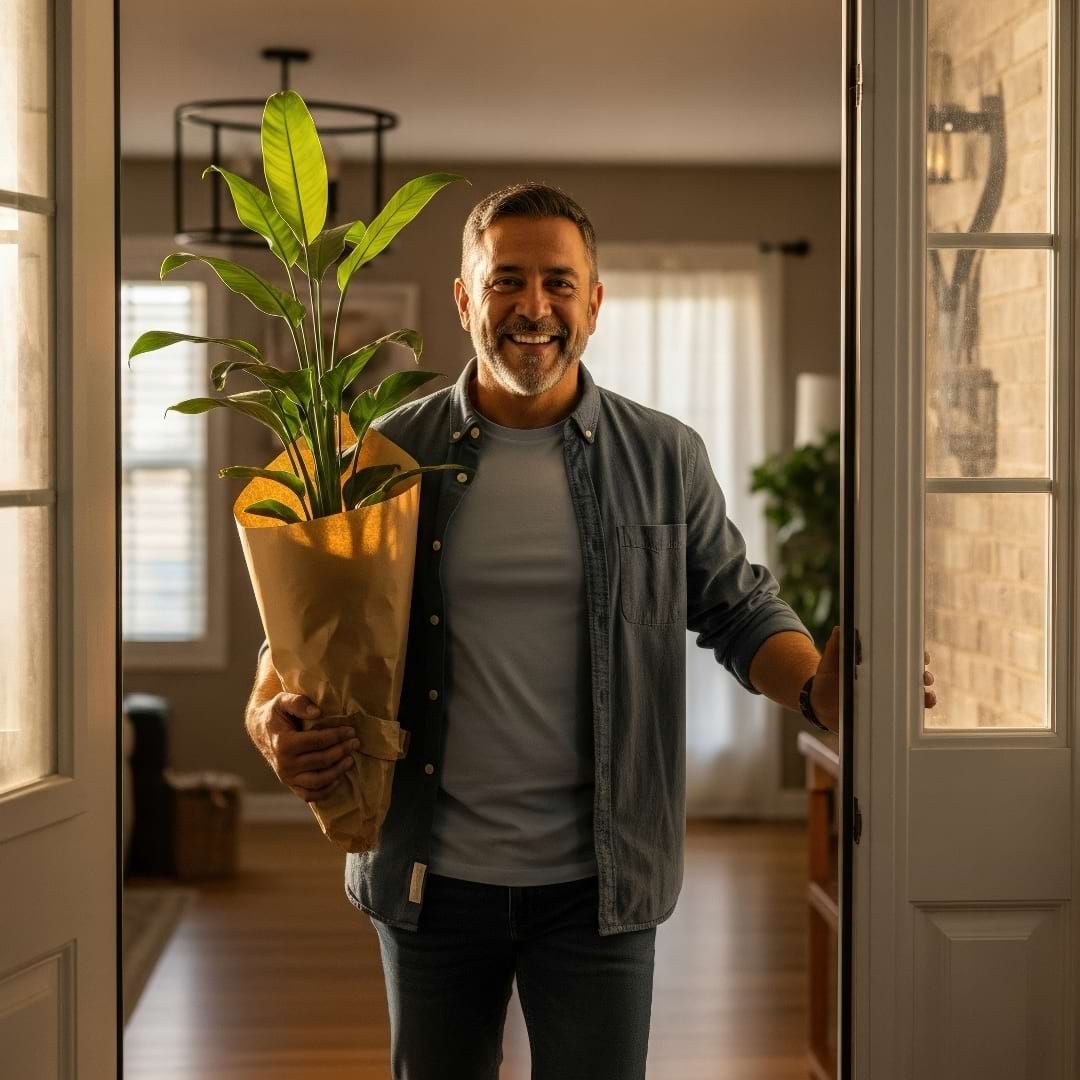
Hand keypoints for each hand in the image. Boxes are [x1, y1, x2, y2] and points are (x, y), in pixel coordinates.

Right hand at [247, 693, 359, 802]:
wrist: (262, 731)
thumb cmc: (276, 714)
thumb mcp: (283, 701)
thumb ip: (298, 703)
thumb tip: (317, 712)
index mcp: (283, 743)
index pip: (317, 741)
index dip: (336, 736)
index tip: (351, 731)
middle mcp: (284, 764)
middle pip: (320, 760)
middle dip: (342, 751)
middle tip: (355, 742)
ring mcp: (287, 777)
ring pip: (317, 781)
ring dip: (337, 771)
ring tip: (350, 760)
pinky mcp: (291, 785)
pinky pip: (309, 795)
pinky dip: (326, 791)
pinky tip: (339, 778)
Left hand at [810, 626, 938, 729]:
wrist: (819, 705)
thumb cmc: (827, 680)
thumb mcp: (830, 662)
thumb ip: (835, 647)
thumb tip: (839, 629)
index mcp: (877, 663)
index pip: (901, 656)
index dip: (916, 656)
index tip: (923, 657)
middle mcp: (886, 680)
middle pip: (914, 676)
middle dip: (925, 675)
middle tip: (924, 677)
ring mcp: (887, 697)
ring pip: (914, 696)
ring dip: (926, 696)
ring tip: (927, 697)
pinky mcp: (884, 714)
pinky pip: (904, 715)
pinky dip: (914, 714)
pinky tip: (917, 715)